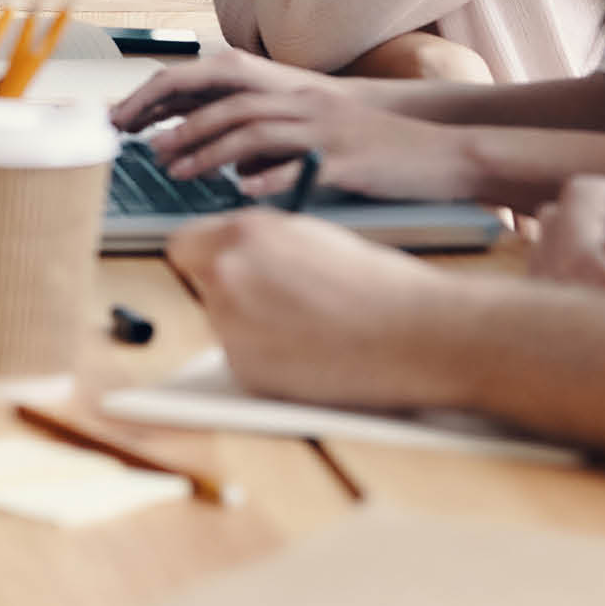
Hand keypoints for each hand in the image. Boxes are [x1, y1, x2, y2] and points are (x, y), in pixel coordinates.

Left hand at [114, 54, 477, 200]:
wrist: (437, 149)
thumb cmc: (370, 144)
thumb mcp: (314, 130)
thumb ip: (268, 138)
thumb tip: (225, 165)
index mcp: (288, 90)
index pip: (212, 81)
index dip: (169, 96)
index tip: (132, 117)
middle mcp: (300, 100)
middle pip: (225, 103)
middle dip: (180, 123)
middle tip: (145, 147)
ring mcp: (323, 128)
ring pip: (253, 130)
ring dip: (209, 150)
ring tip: (176, 170)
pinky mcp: (346, 157)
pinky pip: (298, 166)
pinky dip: (267, 177)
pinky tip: (242, 191)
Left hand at [168, 210, 456, 409]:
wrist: (419, 335)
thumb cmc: (379, 284)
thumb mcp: (310, 236)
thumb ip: (261, 241)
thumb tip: (232, 249)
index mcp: (243, 234)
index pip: (185, 244)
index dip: (208, 257)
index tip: (222, 267)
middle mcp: (226, 275)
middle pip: (201, 284)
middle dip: (230, 291)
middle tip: (279, 302)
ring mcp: (231, 326)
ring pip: (223, 323)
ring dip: (251, 326)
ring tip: (311, 328)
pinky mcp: (246, 370)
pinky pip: (243, 360)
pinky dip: (268, 360)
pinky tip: (313, 354)